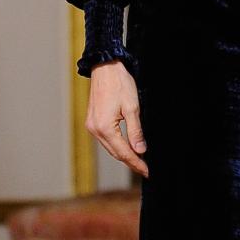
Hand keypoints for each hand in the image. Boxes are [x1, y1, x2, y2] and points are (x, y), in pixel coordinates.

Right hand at [85, 60, 147, 176]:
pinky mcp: (92, 121)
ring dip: (123, 154)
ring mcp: (92, 126)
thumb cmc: (119, 84)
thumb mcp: (132, 108)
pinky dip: (116, 145)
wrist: (105, 68)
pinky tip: (126, 147)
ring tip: (138, 161)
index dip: (136, 163)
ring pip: (110, 147)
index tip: (147, 171)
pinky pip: (106, 139)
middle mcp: (95, 129)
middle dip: (131, 161)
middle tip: (145, 169)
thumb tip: (140, 150)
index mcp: (105, 127)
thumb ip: (136, 132)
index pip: (123, 152)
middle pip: (115, 153)